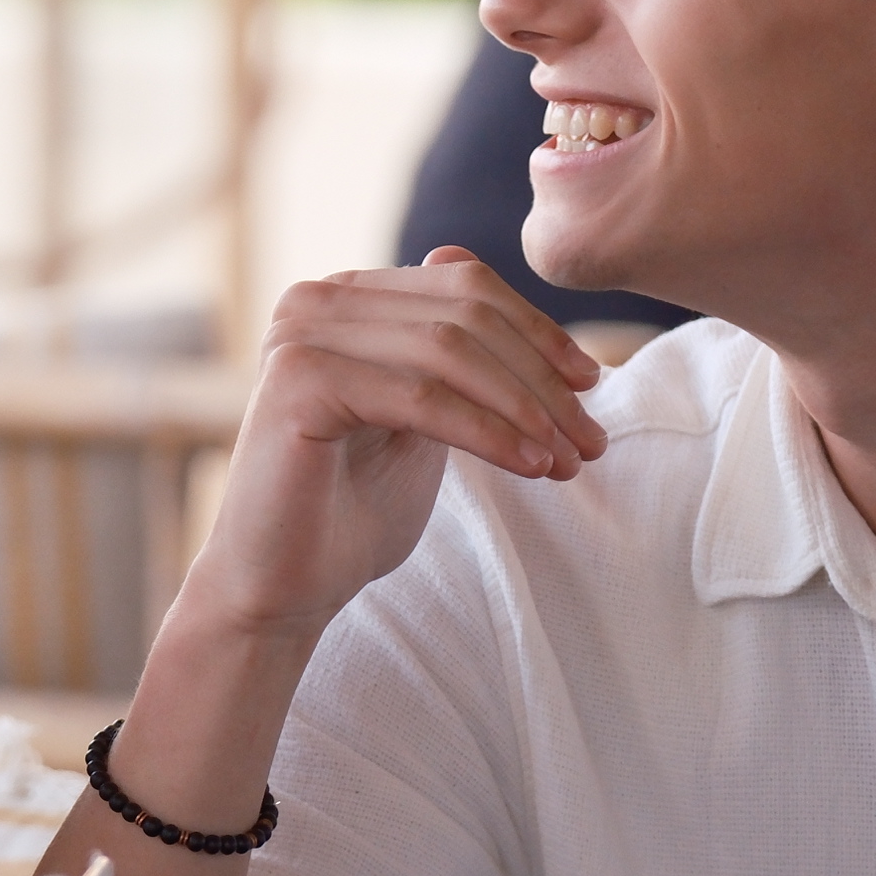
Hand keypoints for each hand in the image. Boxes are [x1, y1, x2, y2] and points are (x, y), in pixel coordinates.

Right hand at [181, 248, 603, 644]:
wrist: (283, 590)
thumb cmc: (353, 510)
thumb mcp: (422, 417)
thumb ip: (454, 357)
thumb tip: (503, 291)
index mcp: (345, 297)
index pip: (465, 286)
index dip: (539, 332)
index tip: (592, 387)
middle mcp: (315, 299)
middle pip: (464, 314)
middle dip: (542, 379)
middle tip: (592, 441)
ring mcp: (299, 334)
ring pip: (449, 351)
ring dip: (525, 408)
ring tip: (570, 461)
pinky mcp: (297, 381)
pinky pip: (421, 397)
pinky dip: (488, 431)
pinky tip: (531, 467)